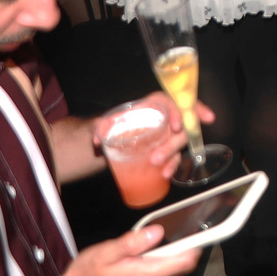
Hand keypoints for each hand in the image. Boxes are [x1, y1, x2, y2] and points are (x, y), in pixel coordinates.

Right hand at [64, 226, 199, 275]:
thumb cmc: (90, 270)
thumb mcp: (106, 252)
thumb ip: (130, 243)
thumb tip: (156, 232)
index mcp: (145, 272)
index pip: (183, 263)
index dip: (195, 247)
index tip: (200, 234)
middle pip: (182, 267)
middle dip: (185, 250)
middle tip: (183, 234)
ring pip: (172, 269)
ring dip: (175, 256)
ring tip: (167, 242)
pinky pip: (162, 270)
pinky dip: (165, 261)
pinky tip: (155, 253)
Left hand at [92, 94, 214, 179]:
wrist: (116, 136)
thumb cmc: (118, 124)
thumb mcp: (110, 122)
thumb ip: (102, 127)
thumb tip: (97, 140)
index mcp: (153, 106)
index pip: (170, 103)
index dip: (177, 113)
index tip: (176, 126)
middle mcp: (165, 118)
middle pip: (179, 126)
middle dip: (172, 144)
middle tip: (156, 158)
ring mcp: (169, 134)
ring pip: (178, 142)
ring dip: (170, 155)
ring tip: (158, 167)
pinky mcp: (168, 149)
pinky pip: (175, 156)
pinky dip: (172, 165)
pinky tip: (165, 174)